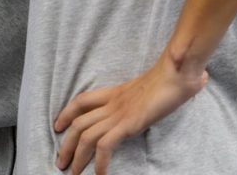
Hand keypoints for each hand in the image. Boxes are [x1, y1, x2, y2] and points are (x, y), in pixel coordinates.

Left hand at [53, 49, 208, 173]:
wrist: (177, 72)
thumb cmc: (172, 77)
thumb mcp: (152, 87)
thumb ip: (150, 93)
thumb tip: (169, 91)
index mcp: (114, 92)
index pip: (82, 100)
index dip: (67, 113)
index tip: (58, 126)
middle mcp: (112, 103)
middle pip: (79, 122)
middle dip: (66, 144)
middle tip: (60, 162)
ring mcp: (119, 113)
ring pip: (86, 135)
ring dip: (77, 156)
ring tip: (73, 172)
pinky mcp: (128, 123)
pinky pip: (105, 144)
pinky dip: (100, 161)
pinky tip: (100, 174)